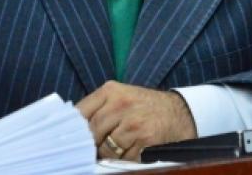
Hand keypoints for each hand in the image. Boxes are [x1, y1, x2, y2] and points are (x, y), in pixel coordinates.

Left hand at [76, 81, 196, 161]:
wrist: (180, 113)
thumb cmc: (145, 107)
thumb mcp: (121, 96)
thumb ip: (99, 108)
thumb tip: (75, 129)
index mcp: (111, 91)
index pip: (81, 112)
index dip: (75, 129)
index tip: (72, 138)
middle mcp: (121, 104)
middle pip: (92, 131)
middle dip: (92, 144)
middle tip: (94, 149)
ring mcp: (133, 122)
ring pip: (106, 148)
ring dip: (107, 155)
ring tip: (115, 149)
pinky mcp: (145, 140)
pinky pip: (124, 158)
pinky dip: (123, 160)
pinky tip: (130, 152)